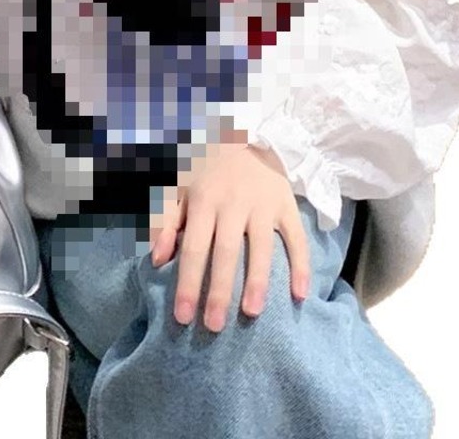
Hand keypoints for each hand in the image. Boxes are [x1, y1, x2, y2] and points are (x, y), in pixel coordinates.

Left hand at [148, 134, 311, 331]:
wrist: (247, 132)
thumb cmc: (207, 168)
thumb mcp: (179, 186)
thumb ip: (167, 221)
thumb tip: (156, 260)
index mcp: (203, 200)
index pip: (194, 248)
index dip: (187, 283)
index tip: (182, 317)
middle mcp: (233, 203)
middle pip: (225, 252)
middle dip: (219, 291)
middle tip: (214, 327)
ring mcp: (263, 205)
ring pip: (262, 247)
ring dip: (257, 281)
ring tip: (252, 313)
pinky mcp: (287, 205)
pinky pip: (296, 237)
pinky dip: (301, 265)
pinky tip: (301, 294)